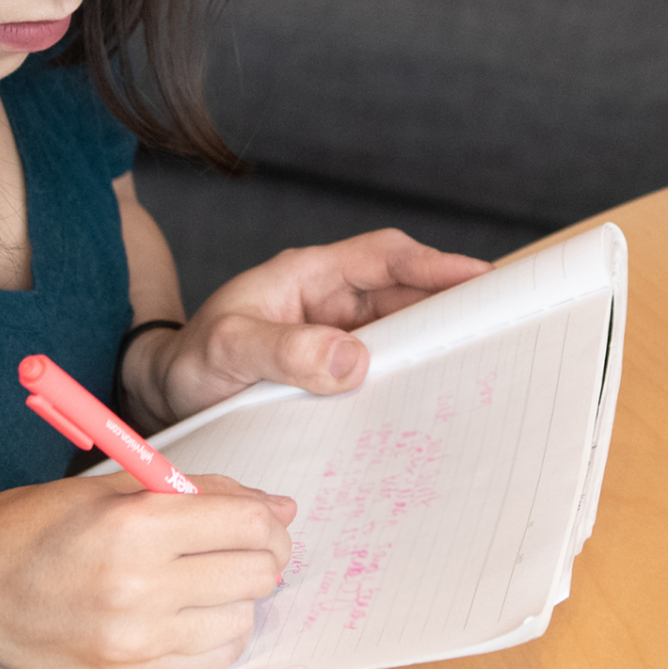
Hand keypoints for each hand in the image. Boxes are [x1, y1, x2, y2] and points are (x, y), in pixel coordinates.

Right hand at [0, 469, 295, 668]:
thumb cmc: (25, 529)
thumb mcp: (102, 486)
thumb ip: (189, 489)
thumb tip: (274, 506)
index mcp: (131, 525)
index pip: (244, 522)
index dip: (267, 516)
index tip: (267, 515)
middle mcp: (139, 586)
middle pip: (255, 572)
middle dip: (262, 553)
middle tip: (243, 544)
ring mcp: (135, 638)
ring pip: (242, 618)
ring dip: (238, 595)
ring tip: (207, 578)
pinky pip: (214, 657)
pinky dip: (218, 631)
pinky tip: (192, 610)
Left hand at [120, 229, 490, 430]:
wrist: (164, 397)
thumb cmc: (189, 361)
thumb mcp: (227, 349)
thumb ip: (283, 350)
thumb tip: (353, 360)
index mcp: (308, 277)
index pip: (385, 258)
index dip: (436, 264)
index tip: (482, 279)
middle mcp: (328, 304)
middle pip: (405, 297)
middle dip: (452, 310)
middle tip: (503, 333)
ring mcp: (333, 342)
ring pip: (399, 338)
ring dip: (433, 352)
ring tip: (481, 375)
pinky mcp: (332, 379)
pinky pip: (381, 375)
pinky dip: (408, 385)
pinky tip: (431, 410)